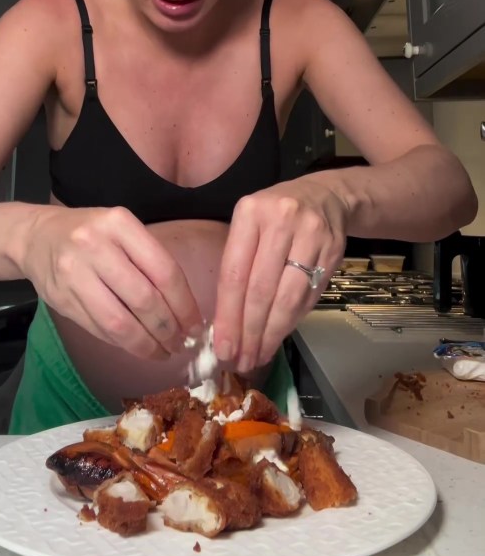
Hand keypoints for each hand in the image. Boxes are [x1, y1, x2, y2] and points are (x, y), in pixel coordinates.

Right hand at [21, 205, 201, 359]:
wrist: (36, 237)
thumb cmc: (91, 234)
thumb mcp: (123, 231)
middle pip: (144, 299)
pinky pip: (99, 330)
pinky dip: (123, 344)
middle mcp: (95, 246)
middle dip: (168, 328)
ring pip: (120, 322)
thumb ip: (151, 261)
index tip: (196, 325)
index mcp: (119, 223)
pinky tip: (138, 347)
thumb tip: (185, 310)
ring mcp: (74, 274)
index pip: (163, 271)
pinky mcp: (61, 300)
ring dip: (147, 344)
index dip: (184, 304)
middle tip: (181, 343)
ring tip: (163, 352)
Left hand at [213, 181, 348, 370]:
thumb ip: (238, 264)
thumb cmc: (275, 216)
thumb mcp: (249, 225)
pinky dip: (292, 321)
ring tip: (258, 356)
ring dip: (271, 333)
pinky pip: (309, 296)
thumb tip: (226, 324)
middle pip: (260, 289)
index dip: (228, 314)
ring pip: (288, 297)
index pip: (235, 272)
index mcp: (250, 213)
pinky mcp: (333, 251)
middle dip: (249, 332)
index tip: (223, 346)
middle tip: (240, 360)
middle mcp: (281, 220)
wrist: (325, 195)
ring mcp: (311, 235)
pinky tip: (279, 335)